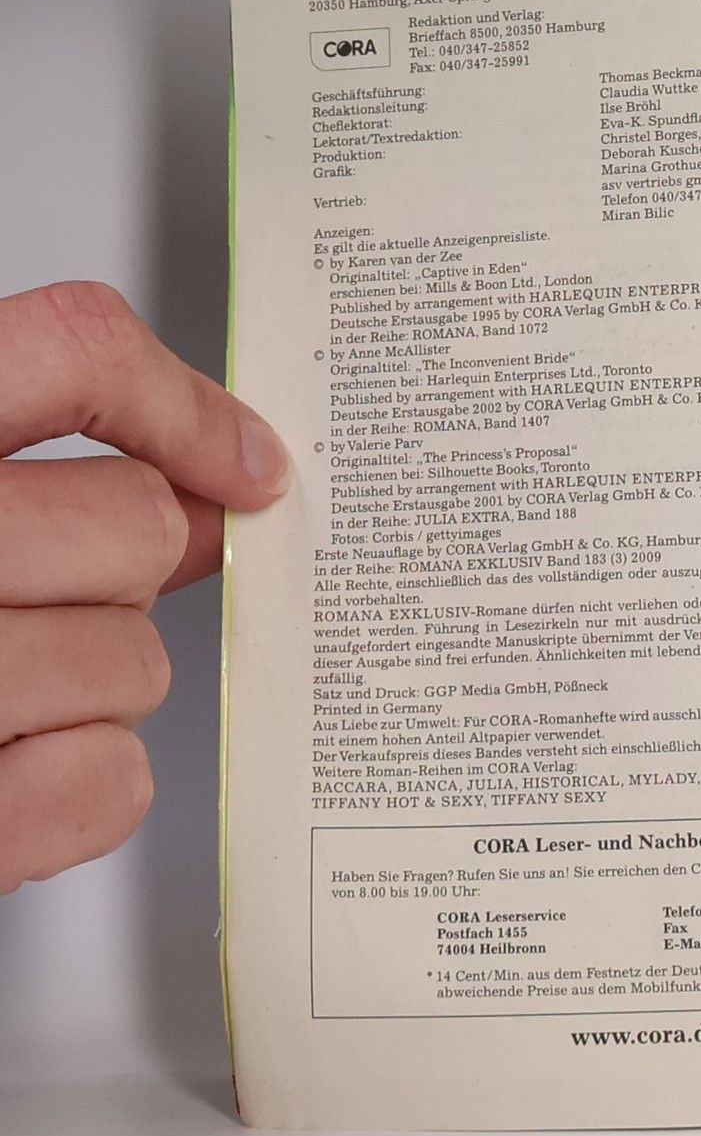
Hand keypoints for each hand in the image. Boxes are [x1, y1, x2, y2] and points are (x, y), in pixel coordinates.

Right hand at [0, 283, 290, 893]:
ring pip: (137, 659)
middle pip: (137, 521)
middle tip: (34, 602)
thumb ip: (50, 486)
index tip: (241, 466)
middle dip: (119, 575)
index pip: (75, 352)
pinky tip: (4, 766)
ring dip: (92, 686)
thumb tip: (213, 488)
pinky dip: (79, 783)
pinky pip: (110, 778)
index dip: (183, 408)